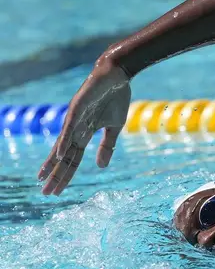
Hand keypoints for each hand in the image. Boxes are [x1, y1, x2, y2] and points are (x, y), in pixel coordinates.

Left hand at [38, 59, 131, 194]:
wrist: (117, 75)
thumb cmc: (115, 98)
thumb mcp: (114, 127)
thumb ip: (107, 146)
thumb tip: (100, 167)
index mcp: (84, 133)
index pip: (72, 159)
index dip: (65, 175)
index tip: (57, 191)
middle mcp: (75, 129)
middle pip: (63, 157)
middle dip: (55, 175)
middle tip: (46, 193)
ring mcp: (74, 119)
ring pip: (62, 145)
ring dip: (53, 163)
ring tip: (43, 178)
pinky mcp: (77, 108)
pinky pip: (70, 128)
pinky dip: (64, 142)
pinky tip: (60, 155)